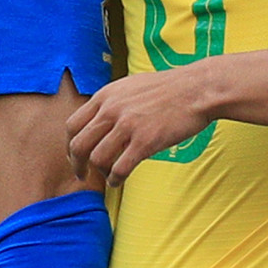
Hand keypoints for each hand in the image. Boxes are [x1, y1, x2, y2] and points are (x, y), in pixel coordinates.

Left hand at [68, 67, 223, 186]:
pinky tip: (118, 181)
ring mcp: (128, 126)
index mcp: (105, 96)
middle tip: (82, 174)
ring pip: (97, 158)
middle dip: (76, 164)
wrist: (198, 89)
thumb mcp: (131, 85)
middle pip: (79, 144)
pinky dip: (115, 179)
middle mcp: (111, 110)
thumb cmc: (170, 88)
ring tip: (107, 177)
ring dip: (99, 173)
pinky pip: (120, 168)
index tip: (75, 156)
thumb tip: (100, 119)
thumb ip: (112, 101)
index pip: (73, 125)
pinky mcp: (145, 141)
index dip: (70, 145)